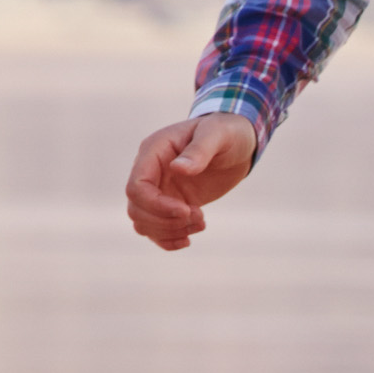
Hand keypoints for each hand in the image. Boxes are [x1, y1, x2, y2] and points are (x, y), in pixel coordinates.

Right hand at [126, 112, 259, 250]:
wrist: (236, 142)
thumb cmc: (226, 132)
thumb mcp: (216, 135)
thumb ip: (198, 151)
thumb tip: (178, 168)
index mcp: (153, 152)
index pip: (136, 187)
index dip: (157, 205)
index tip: (187, 210)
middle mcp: (150, 172)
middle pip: (137, 209)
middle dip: (166, 221)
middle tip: (200, 216)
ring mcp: (159, 189)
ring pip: (144, 222)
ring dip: (170, 231)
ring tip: (201, 223)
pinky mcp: (170, 204)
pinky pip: (156, 229)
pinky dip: (168, 240)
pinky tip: (188, 239)